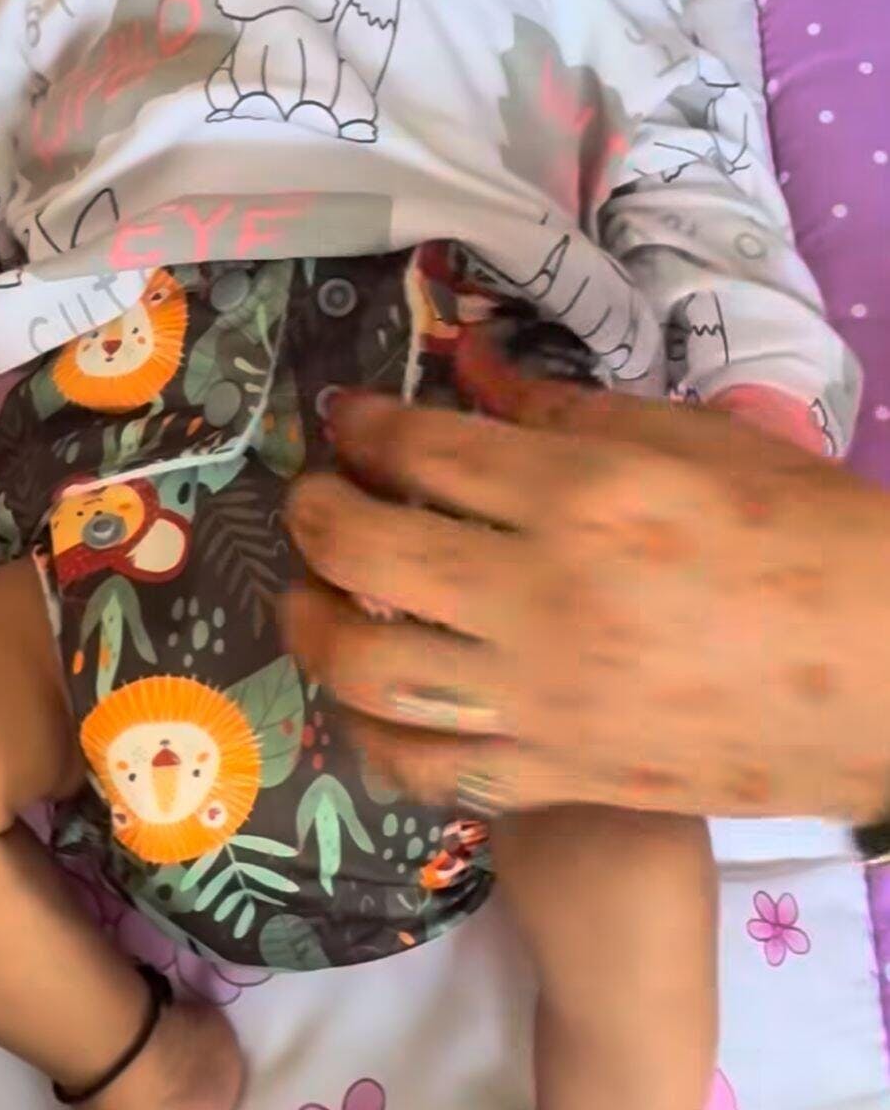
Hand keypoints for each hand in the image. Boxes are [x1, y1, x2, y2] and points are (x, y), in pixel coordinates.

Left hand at [284, 329, 889, 820]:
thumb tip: (474, 369)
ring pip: (368, 667)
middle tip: (312, 500)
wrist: (885, 672)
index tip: (344, 417)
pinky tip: (373, 701)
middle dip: (313, 512)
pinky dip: (376, 734)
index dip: (363, 423)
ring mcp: (541, 699)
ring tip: (314, 599)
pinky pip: (426, 768)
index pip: (422, 447)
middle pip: (366, 547)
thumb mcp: (693, 438)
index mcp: (580, 495)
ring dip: (313, 625)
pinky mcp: (556, 775)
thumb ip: (567, 408)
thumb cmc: (802, 532)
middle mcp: (540, 596)